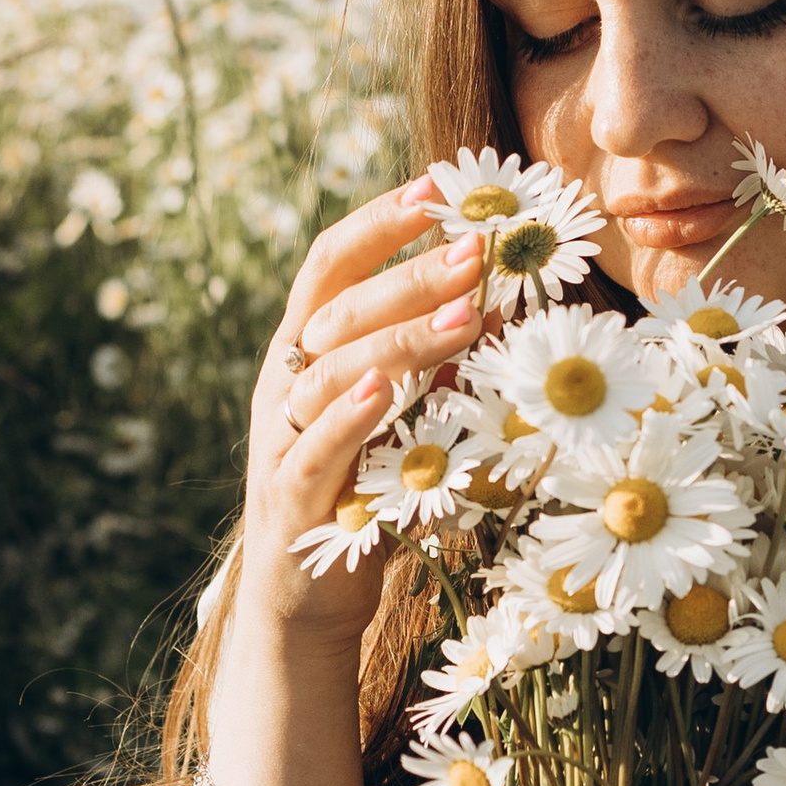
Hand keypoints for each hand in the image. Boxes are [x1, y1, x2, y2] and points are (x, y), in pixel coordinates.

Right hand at [237, 178, 484, 651]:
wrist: (307, 600)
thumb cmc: (364, 494)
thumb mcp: (404, 419)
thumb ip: (435, 364)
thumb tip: (502, 305)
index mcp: (307, 350)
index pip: (330, 263)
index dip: (379, 221)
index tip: (436, 186)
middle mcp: (286, 382)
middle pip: (341, 308)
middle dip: (412, 274)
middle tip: (478, 251)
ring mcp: (283, 437)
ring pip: (334, 370)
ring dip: (403, 336)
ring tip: (467, 312)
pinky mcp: (292, 496)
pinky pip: (318, 447)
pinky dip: (352, 416)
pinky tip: (388, 389)